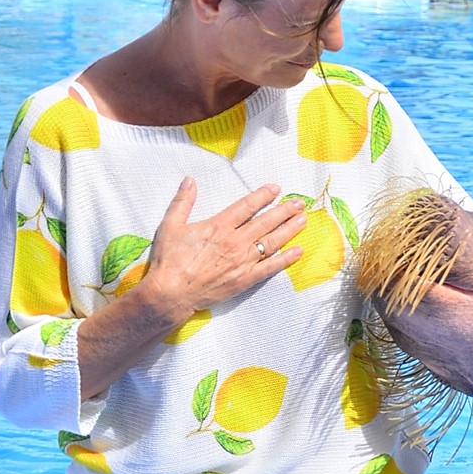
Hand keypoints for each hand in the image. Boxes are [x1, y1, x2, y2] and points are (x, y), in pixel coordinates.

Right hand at [142, 177, 305, 326]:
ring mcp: (243, 261)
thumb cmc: (169, 260)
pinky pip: (271, 268)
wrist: (171, 293)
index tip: (276, 188)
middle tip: (299, 203)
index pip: (247, 206)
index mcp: (219, 226)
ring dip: (289, 230)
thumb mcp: (170, 225)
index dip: (263, 196)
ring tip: (303, 220)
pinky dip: (286, 259)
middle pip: (265, 222)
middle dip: (284, 211)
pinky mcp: (245, 280)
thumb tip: (189, 180)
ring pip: (272, 242)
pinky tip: (298, 251)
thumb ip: (182, 201)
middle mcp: (235, 242)